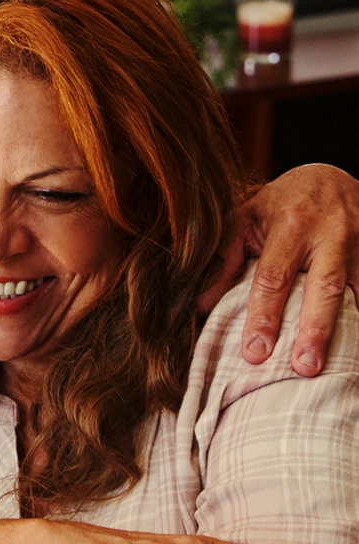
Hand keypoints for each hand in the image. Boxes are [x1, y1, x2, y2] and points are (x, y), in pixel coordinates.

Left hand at [200, 163, 358, 376]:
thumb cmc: (280, 204)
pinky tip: (350, 344)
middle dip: (314, 331)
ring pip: (356, 292)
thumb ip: (224, 259)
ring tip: (332, 366)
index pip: (274, 277)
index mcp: (291, 224)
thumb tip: (200, 306)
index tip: (255, 352)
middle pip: (324, 288)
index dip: (264, 316)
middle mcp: (331, 233)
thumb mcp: (245, 219)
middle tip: (303, 368)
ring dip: (344, 330)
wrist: (332, 175)